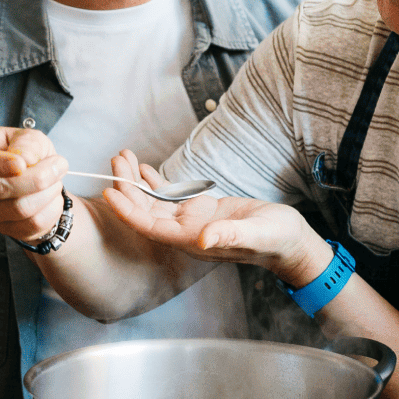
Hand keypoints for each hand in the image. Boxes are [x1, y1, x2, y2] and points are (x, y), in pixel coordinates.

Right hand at [0, 127, 68, 242]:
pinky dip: (50, 209)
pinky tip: (51, 196)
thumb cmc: (24, 151)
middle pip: (0, 188)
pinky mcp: (0, 228)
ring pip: (19, 209)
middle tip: (59, 165)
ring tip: (56, 180)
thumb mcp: (28, 136)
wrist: (30, 177)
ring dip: (47, 193)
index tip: (21, 165)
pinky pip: (31, 224)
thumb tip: (26, 160)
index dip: (0, 165)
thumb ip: (27, 143)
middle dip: (38, 177)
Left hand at [101, 151, 329, 280]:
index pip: (150, 227)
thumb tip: (204, 240)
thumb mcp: (256, 233)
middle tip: (116, 160)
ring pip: (154, 202)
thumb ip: (230, 236)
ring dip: (137, 182)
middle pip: (146, 211)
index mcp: (193, 240)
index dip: (128, 211)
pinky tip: (143, 168)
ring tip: (123, 158)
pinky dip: (155, 183)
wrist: (289, 241)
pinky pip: (170, 197)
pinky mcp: (200, 211)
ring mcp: (192, 222)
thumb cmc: (276, 239)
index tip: (110, 192)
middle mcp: (186, 233)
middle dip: (127, 187)